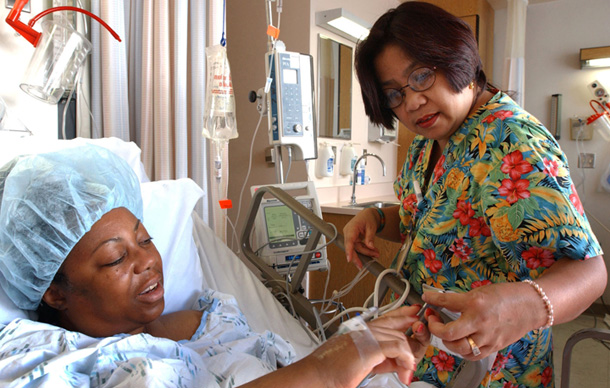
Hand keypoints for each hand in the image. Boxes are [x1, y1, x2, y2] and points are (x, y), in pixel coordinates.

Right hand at [309, 305, 428, 387]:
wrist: (316, 374)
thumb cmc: (332, 369)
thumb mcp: (361, 361)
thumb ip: (380, 358)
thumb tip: (397, 363)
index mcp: (362, 329)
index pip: (388, 317)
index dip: (404, 314)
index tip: (414, 315)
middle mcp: (365, 329)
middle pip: (398, 326)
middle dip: (413, 341)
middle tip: (414, 358)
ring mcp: (367, 336)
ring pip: (401, 338)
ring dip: (409, 358)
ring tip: (406, 373)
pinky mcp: (370, 348)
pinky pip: (399, 349)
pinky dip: (406, 360)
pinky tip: (404, 371)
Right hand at [343, 208, 379, 268]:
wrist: (368, 215)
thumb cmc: (368, 218)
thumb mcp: (371, 226)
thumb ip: (370, 237)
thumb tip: (370, 246)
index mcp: (351, 228)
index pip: (349, 241)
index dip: (349, 250)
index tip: (349, 259)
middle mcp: (348, 233)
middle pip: (351, 248)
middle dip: (357, 257)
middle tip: (362, 266)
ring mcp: (349, 237)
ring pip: (356, 249)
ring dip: (366, 253)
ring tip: (376, 254)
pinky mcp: (353, 240)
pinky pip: (358, 247)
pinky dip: (365, 250)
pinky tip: (373, 252)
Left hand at [423, 282, 539, 359]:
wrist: (530, 305)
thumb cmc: (507, 296)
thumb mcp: (480, 291)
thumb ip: (461, 299)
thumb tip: (441, 301)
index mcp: (476, 303)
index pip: (446, 302)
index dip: (432, 300)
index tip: (427, 299)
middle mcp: (480, 322)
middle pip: (449, 333)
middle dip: (435, 328)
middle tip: (433, 320)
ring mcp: (487, 337)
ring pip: (458, 348)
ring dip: (447, 341)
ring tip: (445, 332)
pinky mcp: (493, 346)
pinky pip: (472, 355)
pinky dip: (462, 350)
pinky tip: (460, 342)